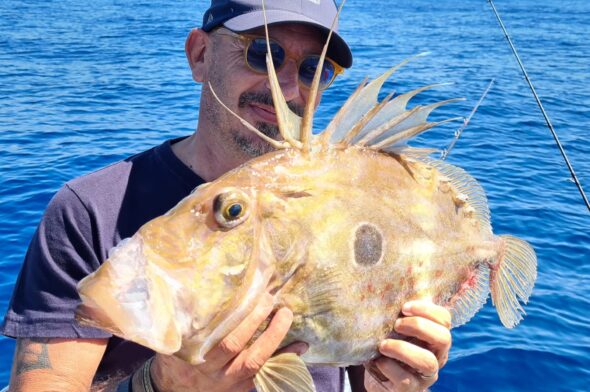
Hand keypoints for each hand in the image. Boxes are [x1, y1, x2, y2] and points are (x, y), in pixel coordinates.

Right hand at [148, 292, 307, 391]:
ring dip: (274, 338)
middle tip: (269, 299)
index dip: (240, 319)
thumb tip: (195, 291)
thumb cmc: (175, 362)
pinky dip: (284, 358)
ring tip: (286, 315)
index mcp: (199, 358)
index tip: (250, 296)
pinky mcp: (242, 388)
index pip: (222, 339)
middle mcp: (215, 372)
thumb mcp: (176, 344)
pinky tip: (300, 345)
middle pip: (239, 346)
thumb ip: (187, 323)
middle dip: (256, 321)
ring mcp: (231, 382)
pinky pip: (266, 373)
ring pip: (256, 362)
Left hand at [364, 300, 451, 391]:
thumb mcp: (395, 331)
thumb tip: (385, 290)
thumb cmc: (388, 349)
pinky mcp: (411, 390)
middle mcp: (437, 356)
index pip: (444, 319)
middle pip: (444, 338)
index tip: (404, 307)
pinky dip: (389, 367)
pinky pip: (405, 379)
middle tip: (396, 324)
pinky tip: (378, 361)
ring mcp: (426, 376)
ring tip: (383, 345)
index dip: (427, 310)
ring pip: (427, 361)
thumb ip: (398, 316)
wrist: (380, 381)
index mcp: (434, 337)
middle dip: (419, 327)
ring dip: (403, 349)